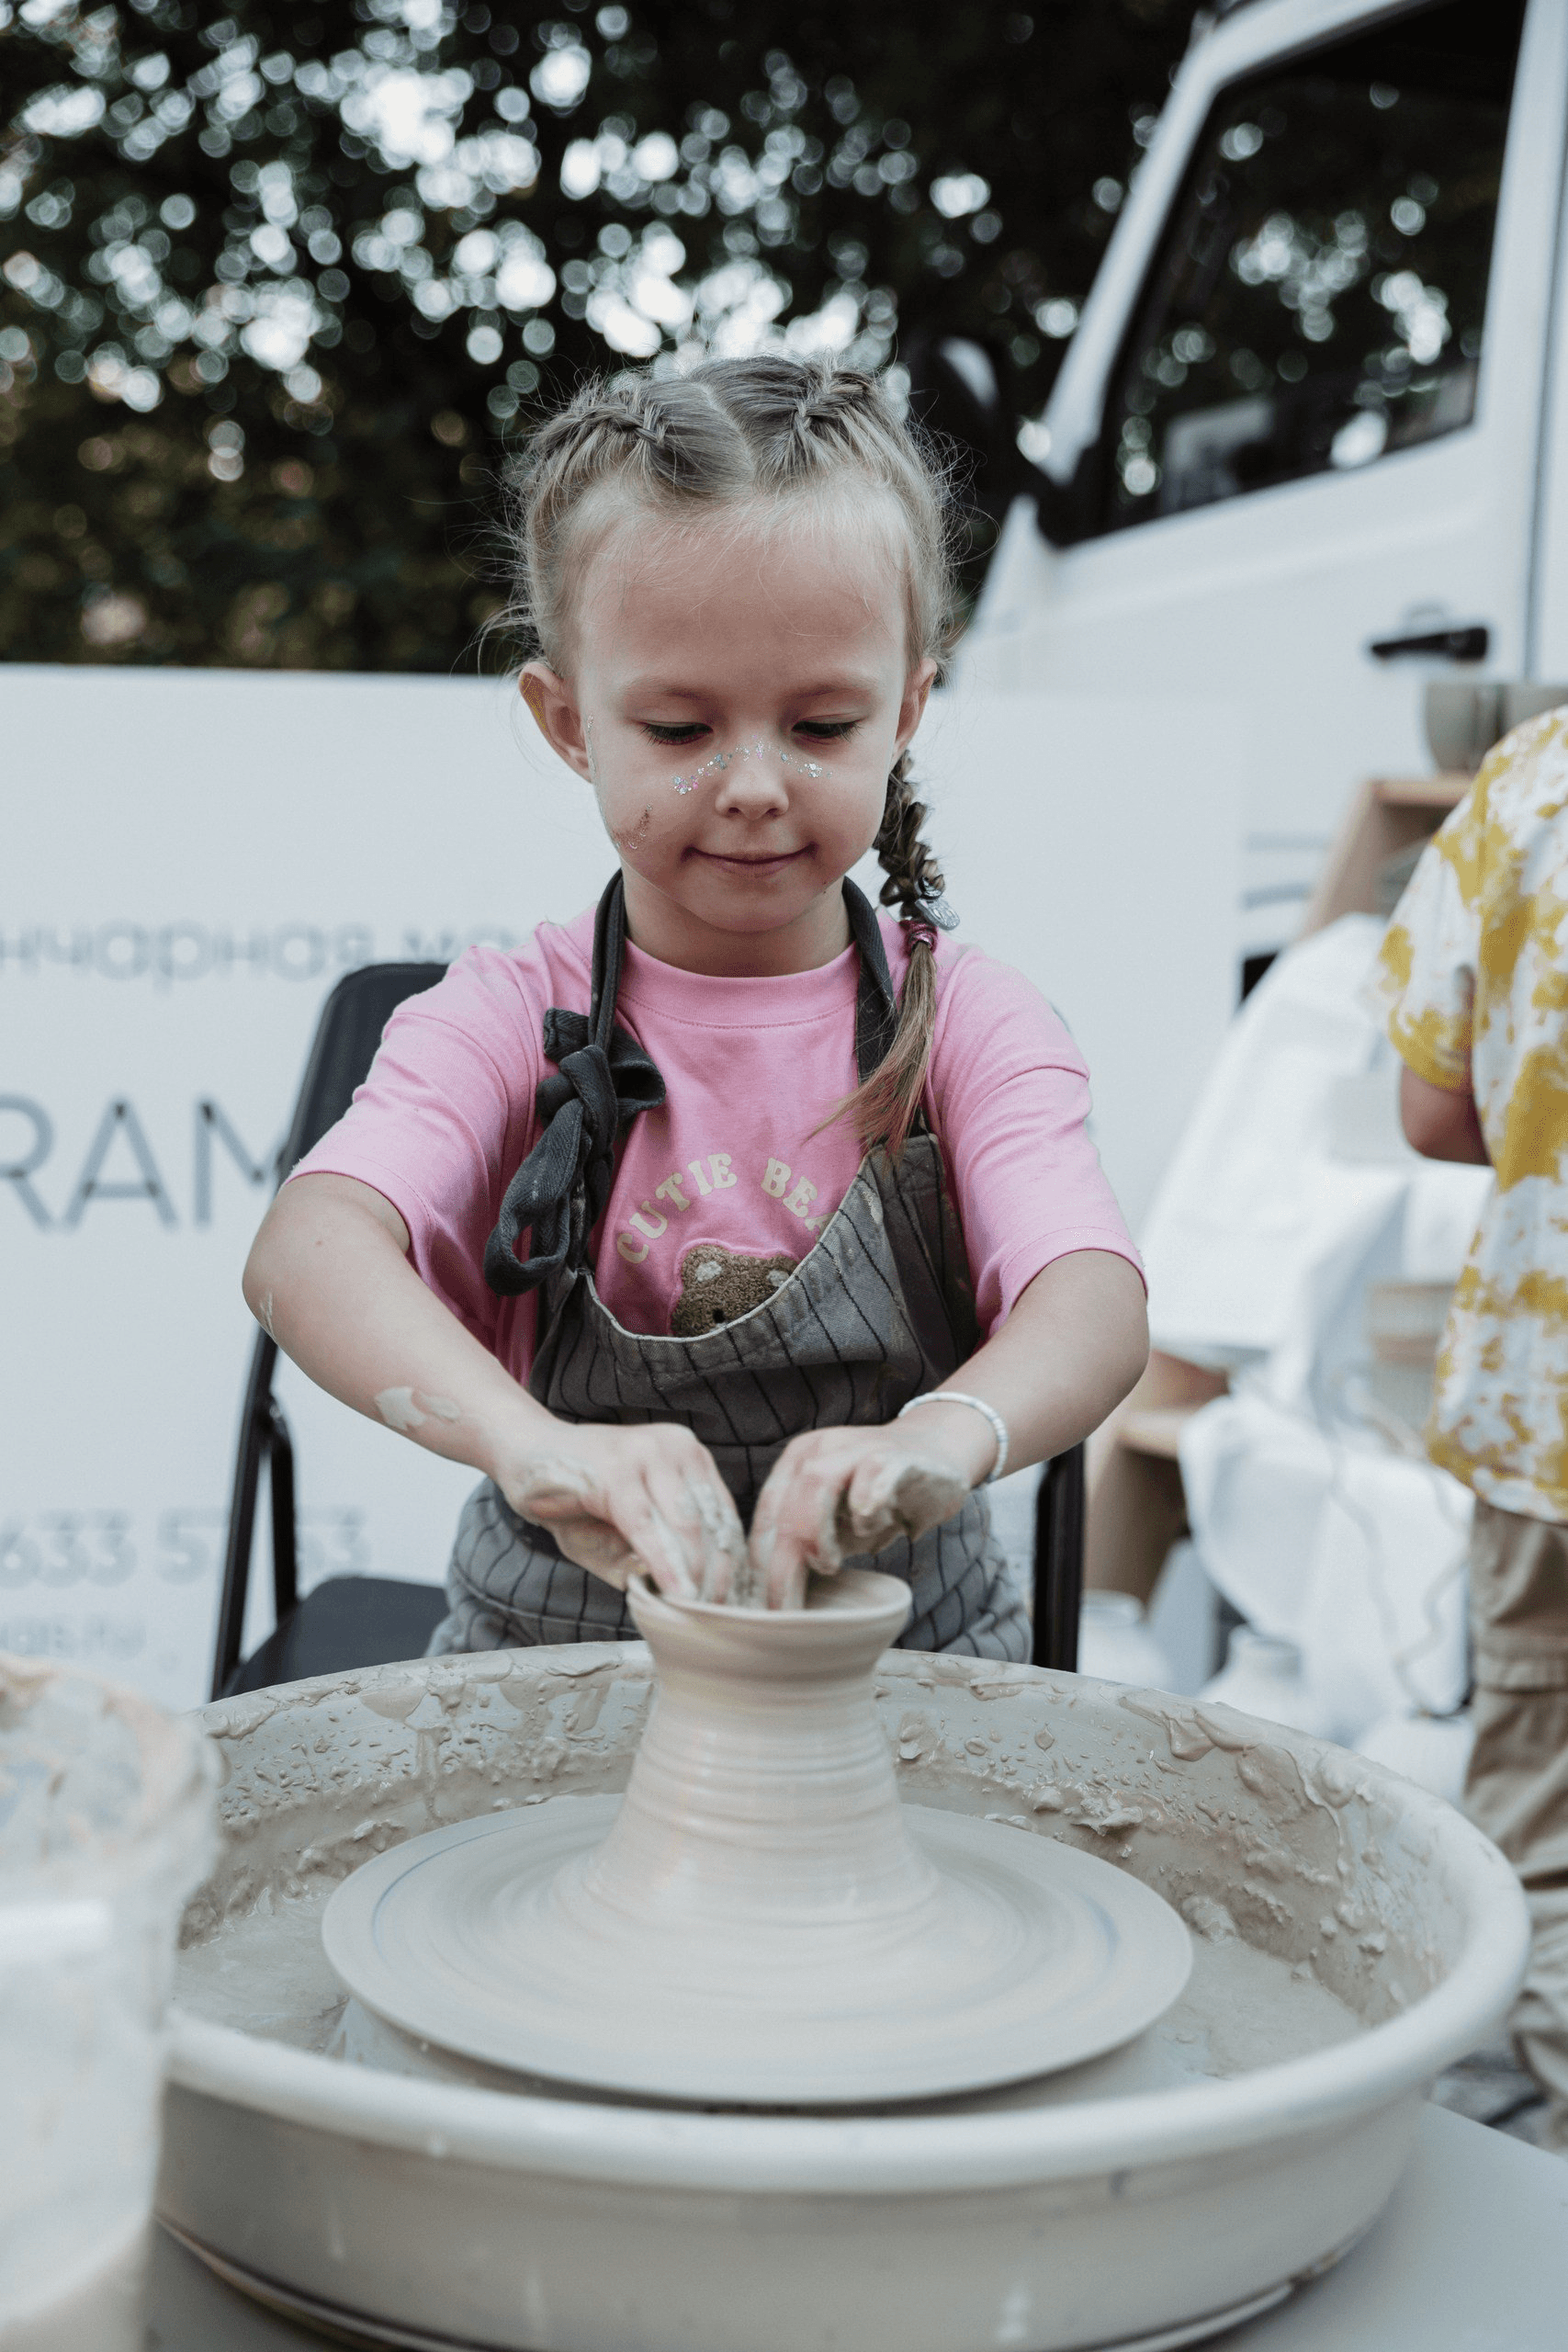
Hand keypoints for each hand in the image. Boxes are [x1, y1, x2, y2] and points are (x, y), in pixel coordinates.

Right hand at [494, 1422, 746, 1602]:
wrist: (524, 1457)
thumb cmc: (575, 1499)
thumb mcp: (626, 1530)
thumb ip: (659, 1553)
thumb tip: (693, 1595)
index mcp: (688, 1456)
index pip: (724, 1515)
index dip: (731, 1563)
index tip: (733, 1603)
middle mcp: (676, 1447)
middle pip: (711, 1522)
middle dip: (716, 1575)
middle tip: (718, 1618)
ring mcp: (647, 1454)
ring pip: (685, 1525)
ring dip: (694, 1575)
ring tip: (699, 1614)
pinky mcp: (616, 1472)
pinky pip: (647, 1527)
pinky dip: (663, 1564)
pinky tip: (673, 1595)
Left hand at [747, 1413, 985, 1610]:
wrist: (936, 1454)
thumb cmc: (876, 1497)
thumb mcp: (837, 1525)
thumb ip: (807, 1548)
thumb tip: (776, 1600)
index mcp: (798, 1462)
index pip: (768, 1514)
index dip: (760, 1562)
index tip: (762, 1608)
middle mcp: (822, 1450)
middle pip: (787, 1503)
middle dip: (782, 1561)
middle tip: (786, 1606)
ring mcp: (859, 1448)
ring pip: (819, 1481)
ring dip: (815, 1532)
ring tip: (828, 1565)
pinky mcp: (899, 1456)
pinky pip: (875, 1471)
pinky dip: (866, 1499)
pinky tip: (866, 1526)